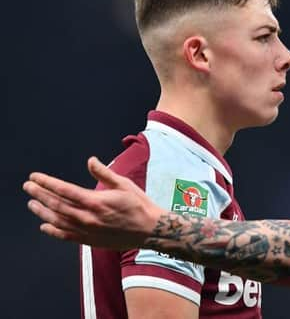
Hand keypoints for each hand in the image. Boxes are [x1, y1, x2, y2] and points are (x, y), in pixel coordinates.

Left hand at [23, 157, 161, 249]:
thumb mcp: (125, 184)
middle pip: (57, 205)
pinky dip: (53, 231)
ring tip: (32, 204)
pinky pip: (66, 236)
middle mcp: (89, 218)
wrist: (150, 230)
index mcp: (97, 201)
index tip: (35, 177)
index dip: (47, 183)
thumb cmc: (139, 205)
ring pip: (58, 221)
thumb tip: (90, 161)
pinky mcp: (90, 241)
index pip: (65, 190)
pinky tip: (44, 226)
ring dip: (43, 212)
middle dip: (40, 195)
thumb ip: (104, 173)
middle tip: (28, 187)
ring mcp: (88, 231)